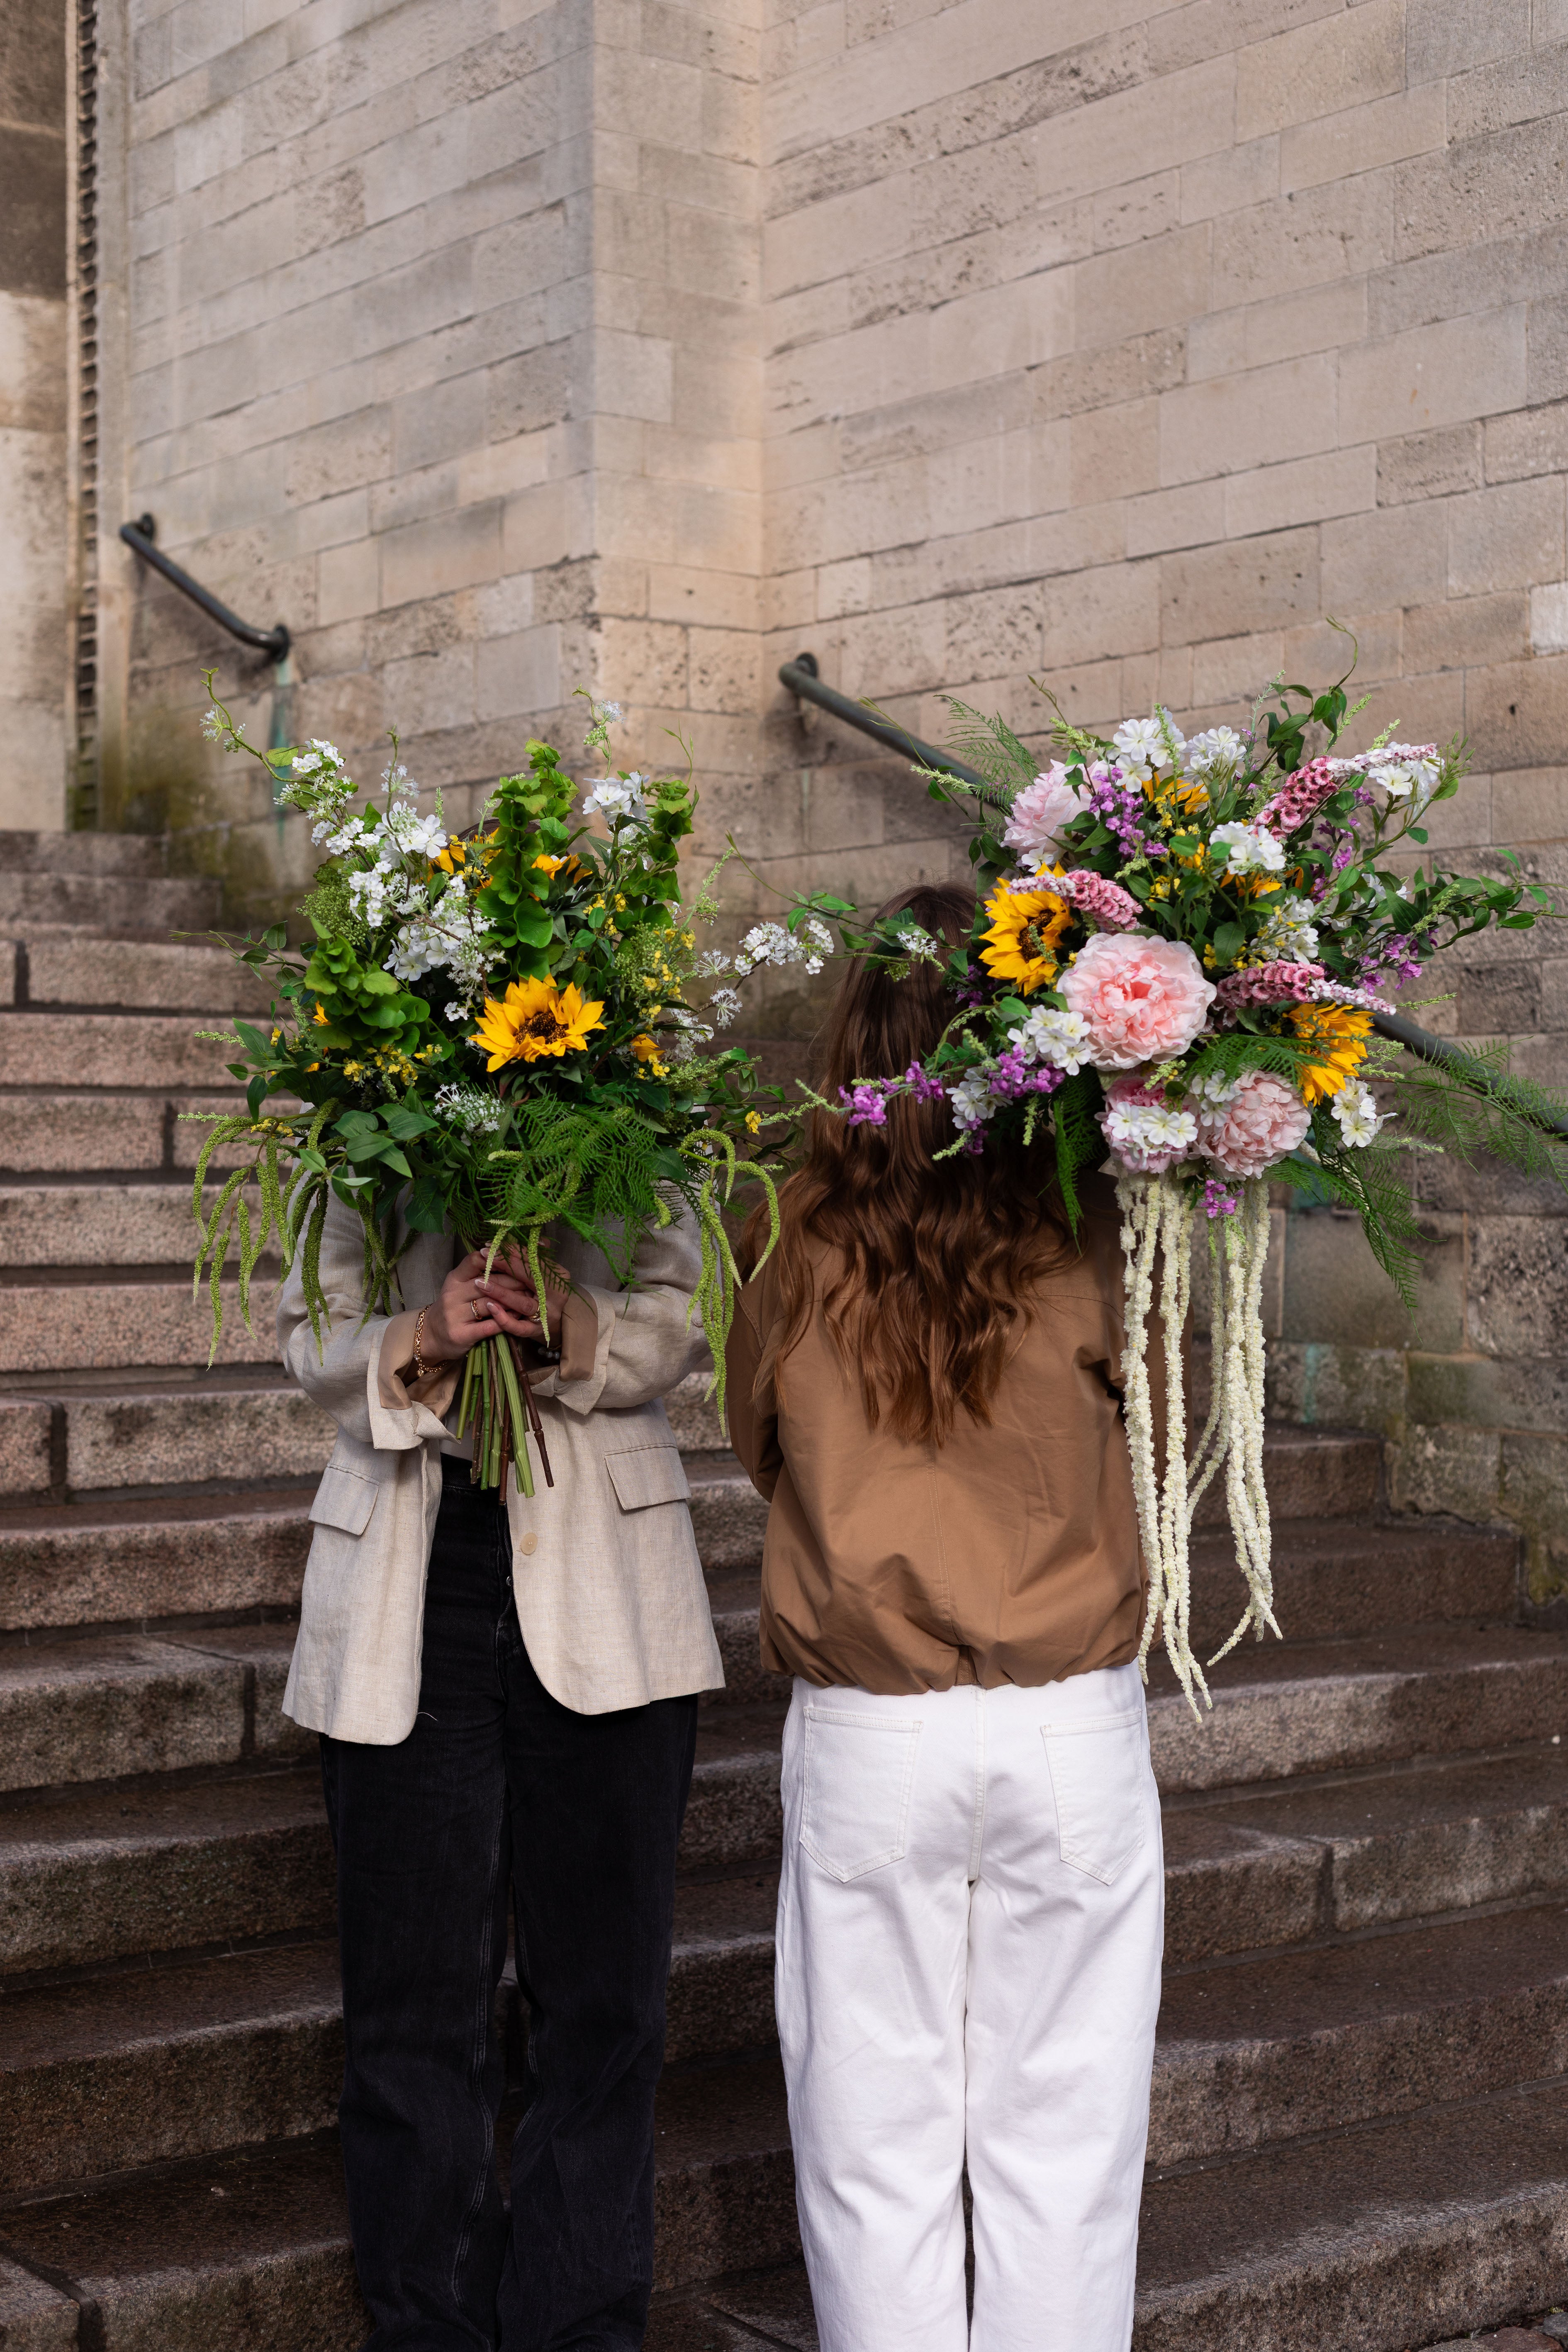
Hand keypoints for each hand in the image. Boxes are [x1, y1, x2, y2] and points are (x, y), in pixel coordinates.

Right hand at [420, 1247, 549, 1361]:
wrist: (433, 1335)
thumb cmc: (454, 1306)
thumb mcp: (460, 1284)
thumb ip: (478, 1270)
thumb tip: (505, 1252)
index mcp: (454, 1278)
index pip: (476, 1260)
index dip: (498, 1259)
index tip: (516, 1261)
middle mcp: (452, 1294)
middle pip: (488, 1282)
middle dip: (513, 1281)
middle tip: (533, 1280)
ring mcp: (455, 1315)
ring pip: (491, 1304)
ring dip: (513, 1301)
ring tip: (530, 1297)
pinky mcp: (461, 1334)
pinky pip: (489, 1326)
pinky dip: (506, 1321)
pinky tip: (518, 1317)